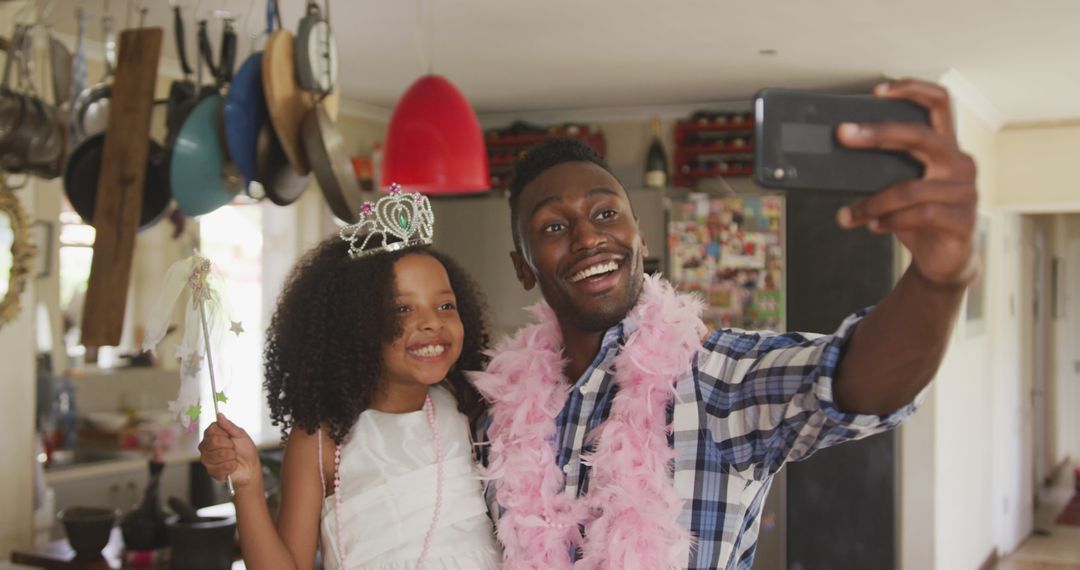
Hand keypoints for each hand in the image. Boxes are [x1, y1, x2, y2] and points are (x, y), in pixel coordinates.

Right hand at [198, 414, 260, 488]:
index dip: (224, 434)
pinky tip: (232, 465)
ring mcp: (207, 458)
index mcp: (213, 435)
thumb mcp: (240, 435)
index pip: (212, 429)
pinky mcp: (210, 470)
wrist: (250, 468)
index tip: (231, 437)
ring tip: (233, 457)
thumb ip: (229, 426)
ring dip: (231, 456)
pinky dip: (231, 466)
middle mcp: (207, 446)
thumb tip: (219, 415)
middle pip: (214, 441)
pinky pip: (221, 466)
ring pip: (217, 454)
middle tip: (234, 448)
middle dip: (229, 445)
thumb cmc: (245, 451)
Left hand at [836, 79, 979, 286]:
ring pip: (910, 188)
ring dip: (871, 202)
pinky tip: (874, 226)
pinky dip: (889, 221)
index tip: (878, 91)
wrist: (943, 259)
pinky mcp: (963, 221)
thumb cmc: (919, 217)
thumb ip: (887, 167)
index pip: (940, 104)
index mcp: (946, 147)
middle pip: (921, 136)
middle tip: (843, 135)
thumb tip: (842, 150)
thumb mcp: (903, 186)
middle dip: (878, 134)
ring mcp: (966, 192)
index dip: (912, 90)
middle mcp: (960, 163)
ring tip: (848, 215)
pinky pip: (920, 215)